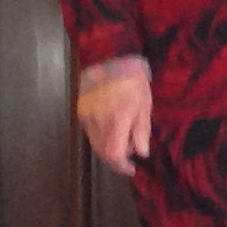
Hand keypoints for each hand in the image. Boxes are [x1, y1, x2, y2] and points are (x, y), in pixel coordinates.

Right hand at [75, 57, 150, 173]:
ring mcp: (87, 116)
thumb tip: (141, 153)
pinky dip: (101, 137)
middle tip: (129, 157)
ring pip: (95, 143)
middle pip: (102, 152)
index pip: (114, 154)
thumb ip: (141, 131)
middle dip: (116, 159)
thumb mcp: (144, 106)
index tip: (131, 168)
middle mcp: (98, 121)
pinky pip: (91, 132)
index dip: (122, 166)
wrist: (109, 58)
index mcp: (117, 120)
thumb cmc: (133, 81)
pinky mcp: (81, 111)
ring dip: (108, 149)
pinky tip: (112, 129)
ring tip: (124, 140)